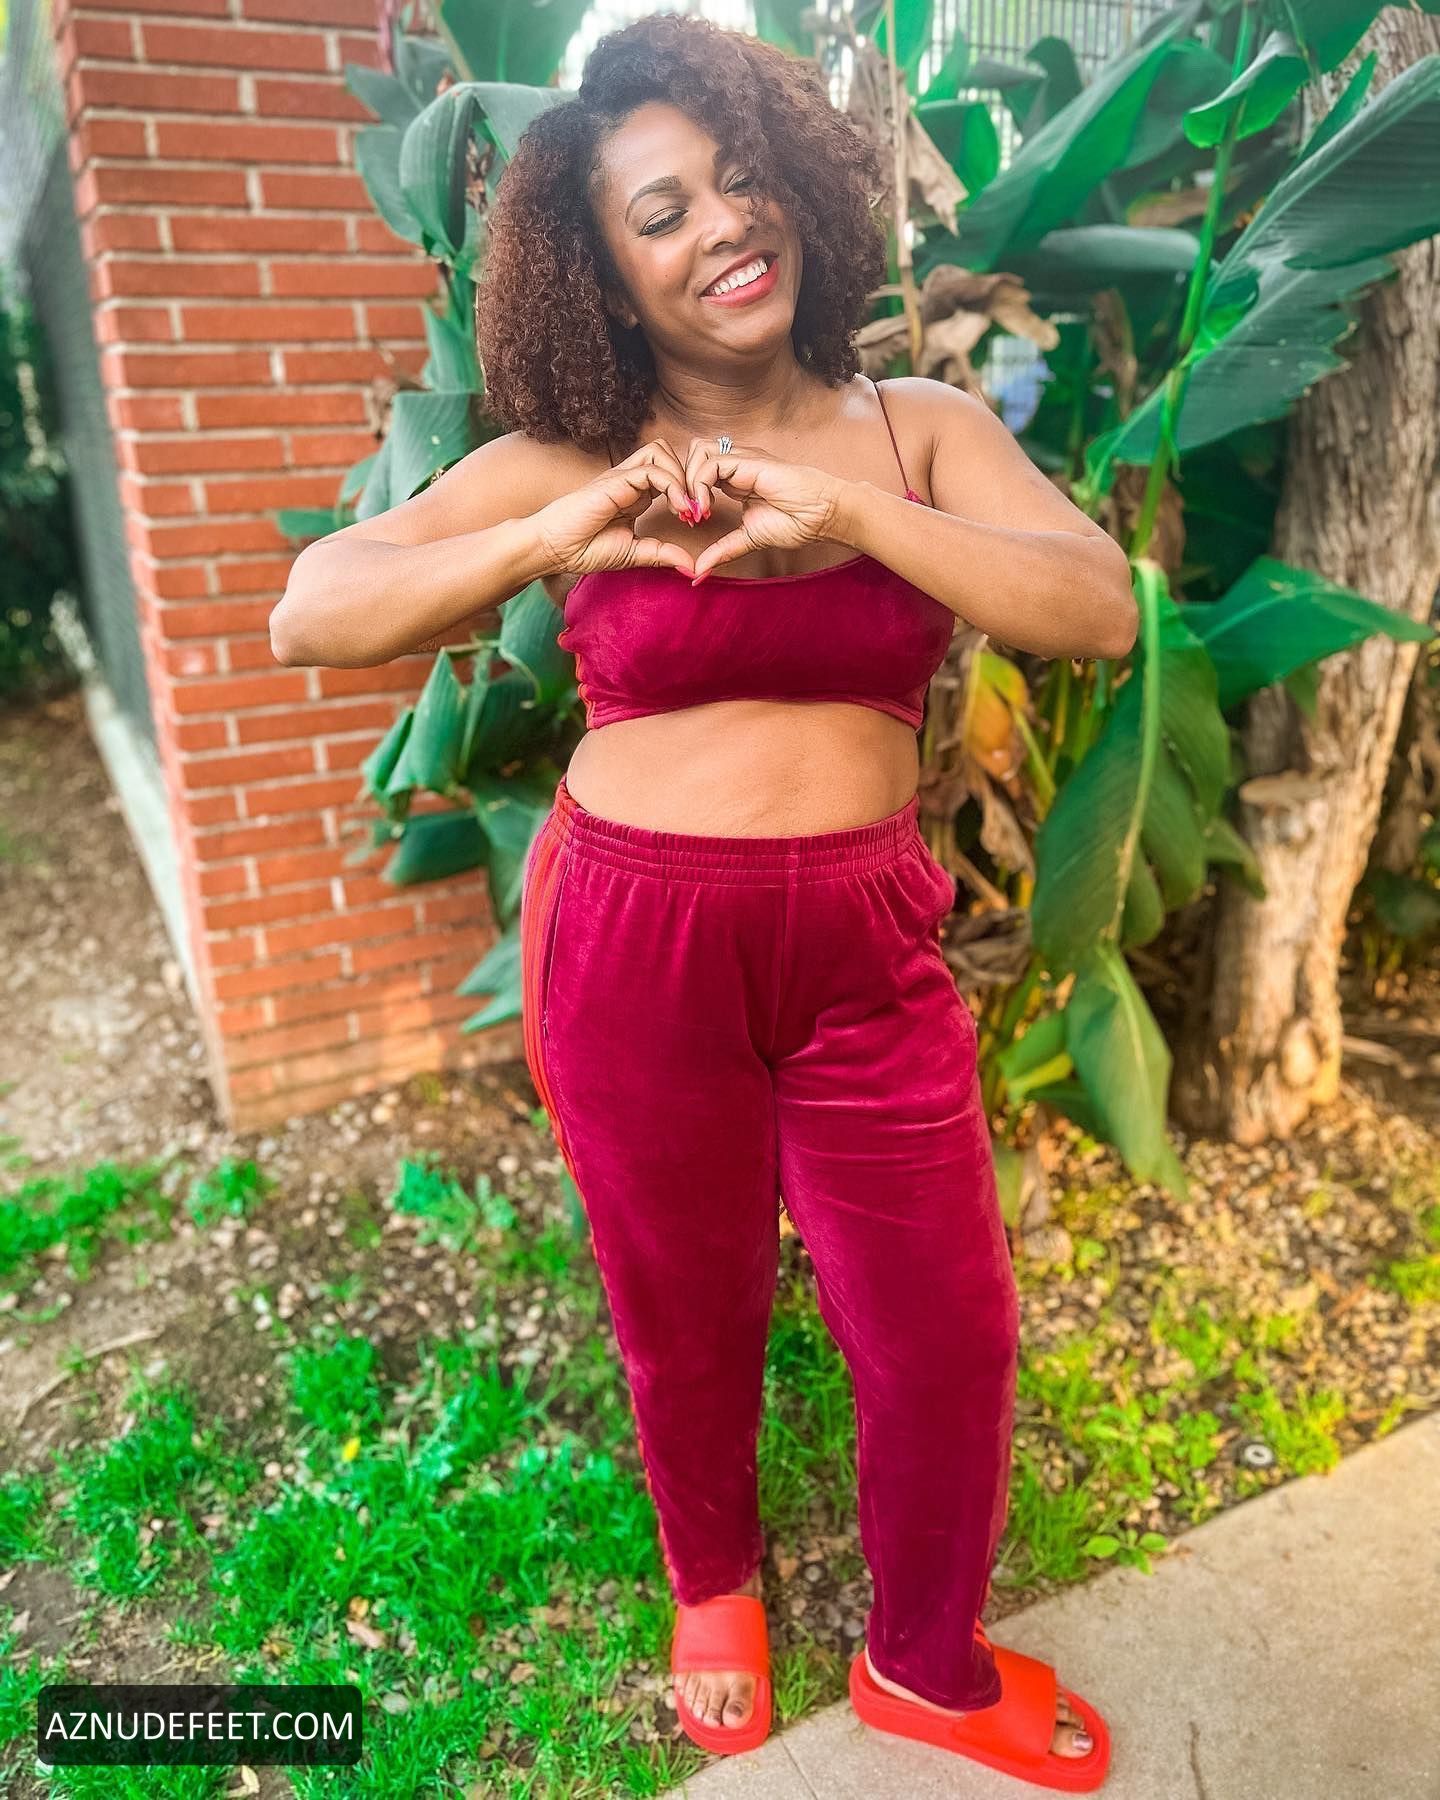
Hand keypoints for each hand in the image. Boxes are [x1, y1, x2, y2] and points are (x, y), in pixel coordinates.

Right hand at [533, 439, 700, 579]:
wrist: (554, 548)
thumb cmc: (585, 549)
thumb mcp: (634, 554)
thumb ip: (662, 555)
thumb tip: (691, 567)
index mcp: (635, 495)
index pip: (668, 473)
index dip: (687, 491)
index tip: (695, 519)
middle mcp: (630, 481)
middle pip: (668, 454)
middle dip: (688, 478)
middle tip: (695, 510)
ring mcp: (622, 477)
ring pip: (661, 453)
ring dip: (681, 477)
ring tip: (686, 508)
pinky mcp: (616, 481)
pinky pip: (652, 471)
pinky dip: (672, 486)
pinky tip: (678, 509)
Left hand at [681, 441, 848, 583]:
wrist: (822, 516)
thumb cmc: (796, 522)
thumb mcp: (747, 539)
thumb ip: (722, 551)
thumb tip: (698, 572)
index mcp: (734, 479)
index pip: (697, 470)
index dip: (687, 492)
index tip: (692, 521)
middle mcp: (736, 464)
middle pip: (692, 453)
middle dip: (682, 482)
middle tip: (689, 513)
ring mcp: (742, 459)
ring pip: (698, 451)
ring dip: (690, 480)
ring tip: (699, 510)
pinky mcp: (748, 461)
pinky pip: (711, 463)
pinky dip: (701, 485)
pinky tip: (708, 508)